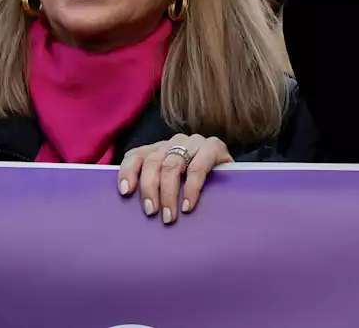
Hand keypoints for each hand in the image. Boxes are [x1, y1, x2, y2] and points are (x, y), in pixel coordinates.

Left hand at [117, 133, 233, 224]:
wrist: (233, 177)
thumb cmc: (197, 184)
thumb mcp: (173, 183)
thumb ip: (156, 187)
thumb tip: (134, 207)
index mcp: (159, 149)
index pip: (136, 155)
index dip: (128, 172)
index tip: (125, 192)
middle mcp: (174, 141)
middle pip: (153, 162)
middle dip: (149, 189)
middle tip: (152, 212)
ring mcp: (194, 142)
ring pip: (172, 165)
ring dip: (168, 193)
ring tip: (169, 216)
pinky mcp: (214, 146)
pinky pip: (198, 167)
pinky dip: (191, 188)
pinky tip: (188, 205)